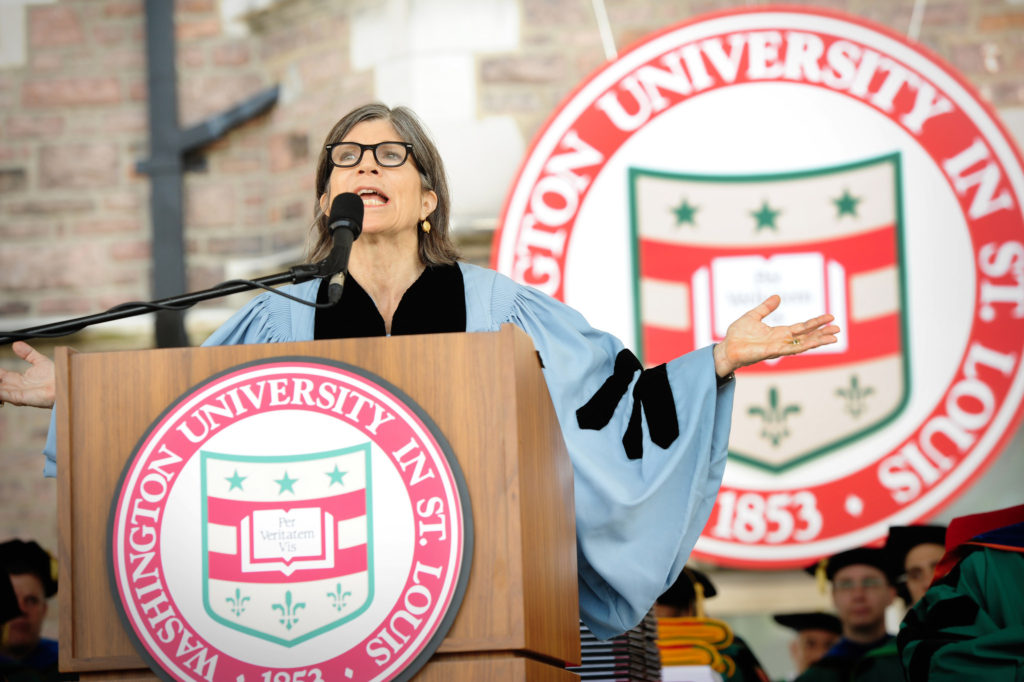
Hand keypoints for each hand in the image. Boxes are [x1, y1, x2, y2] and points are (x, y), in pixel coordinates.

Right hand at [0, 341, 55, 407]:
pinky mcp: (19, 398)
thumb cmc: (56, 376)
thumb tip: (16, 344)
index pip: (0, 375)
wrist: (64, 383)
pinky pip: (2, 395)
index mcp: (18, 379)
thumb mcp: (38, 361)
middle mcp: (15, 387)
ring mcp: (16, 393)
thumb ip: (27, 353)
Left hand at [713, 295, 839, 376]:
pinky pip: (790, 349)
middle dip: (822, 333)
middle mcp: (782, 340)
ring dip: (818, 341)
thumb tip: (778, 296)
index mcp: (779, 332)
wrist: (726, 348)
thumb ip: (766, 308)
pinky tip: (814, 343)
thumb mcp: (753, 316)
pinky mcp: (772, 352)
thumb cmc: (738, 335)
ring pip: (803, 344)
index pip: (802, 327)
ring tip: (834, 337)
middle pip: (807, 336)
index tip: (830, 317)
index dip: (816, 322)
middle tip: (838, 329)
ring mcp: (778, 347)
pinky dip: (803, 346)